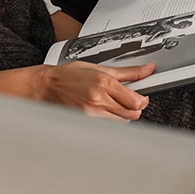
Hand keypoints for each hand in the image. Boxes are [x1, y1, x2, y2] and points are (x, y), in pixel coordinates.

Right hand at [40, 61, 154, 119]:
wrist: (47, 85)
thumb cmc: (69, 75)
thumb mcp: (99, 67)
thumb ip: (127, 72)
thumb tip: (147, 70)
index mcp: (104, 82)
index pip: (136, 100)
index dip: (142, 100)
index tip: (141, 96)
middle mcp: (99, 99)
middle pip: (132, 114)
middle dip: (133, 107)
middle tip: (127, 99)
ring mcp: (92, 113)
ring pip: (122, 122)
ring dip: (122, 114)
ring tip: (111, 103)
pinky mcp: (87, 122)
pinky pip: (108, 125)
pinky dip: (109, 120)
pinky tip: (101, 110)